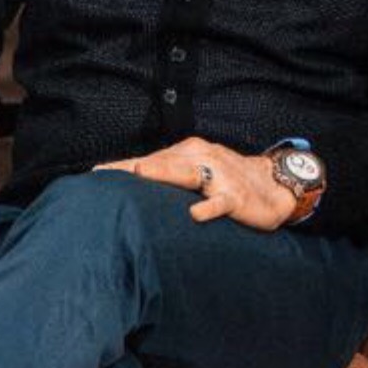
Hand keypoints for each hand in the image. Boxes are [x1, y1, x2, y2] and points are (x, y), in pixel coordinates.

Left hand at [95, 138, 298, 230]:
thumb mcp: (195, 175)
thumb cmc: (226, 181)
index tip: (94, 173)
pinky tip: (195, 214)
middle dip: (135, 168)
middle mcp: (201, 158)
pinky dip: (209, 206)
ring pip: (189, 173)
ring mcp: (219, 176)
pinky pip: (220, 201)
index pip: (150, 159)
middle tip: (107, 175)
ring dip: (165, 173)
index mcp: (188, 153)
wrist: (273, 185)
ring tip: (141, 175)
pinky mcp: (235, 196)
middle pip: (163, 162)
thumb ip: (167, 179)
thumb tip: (131, 187)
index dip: (122, 167)